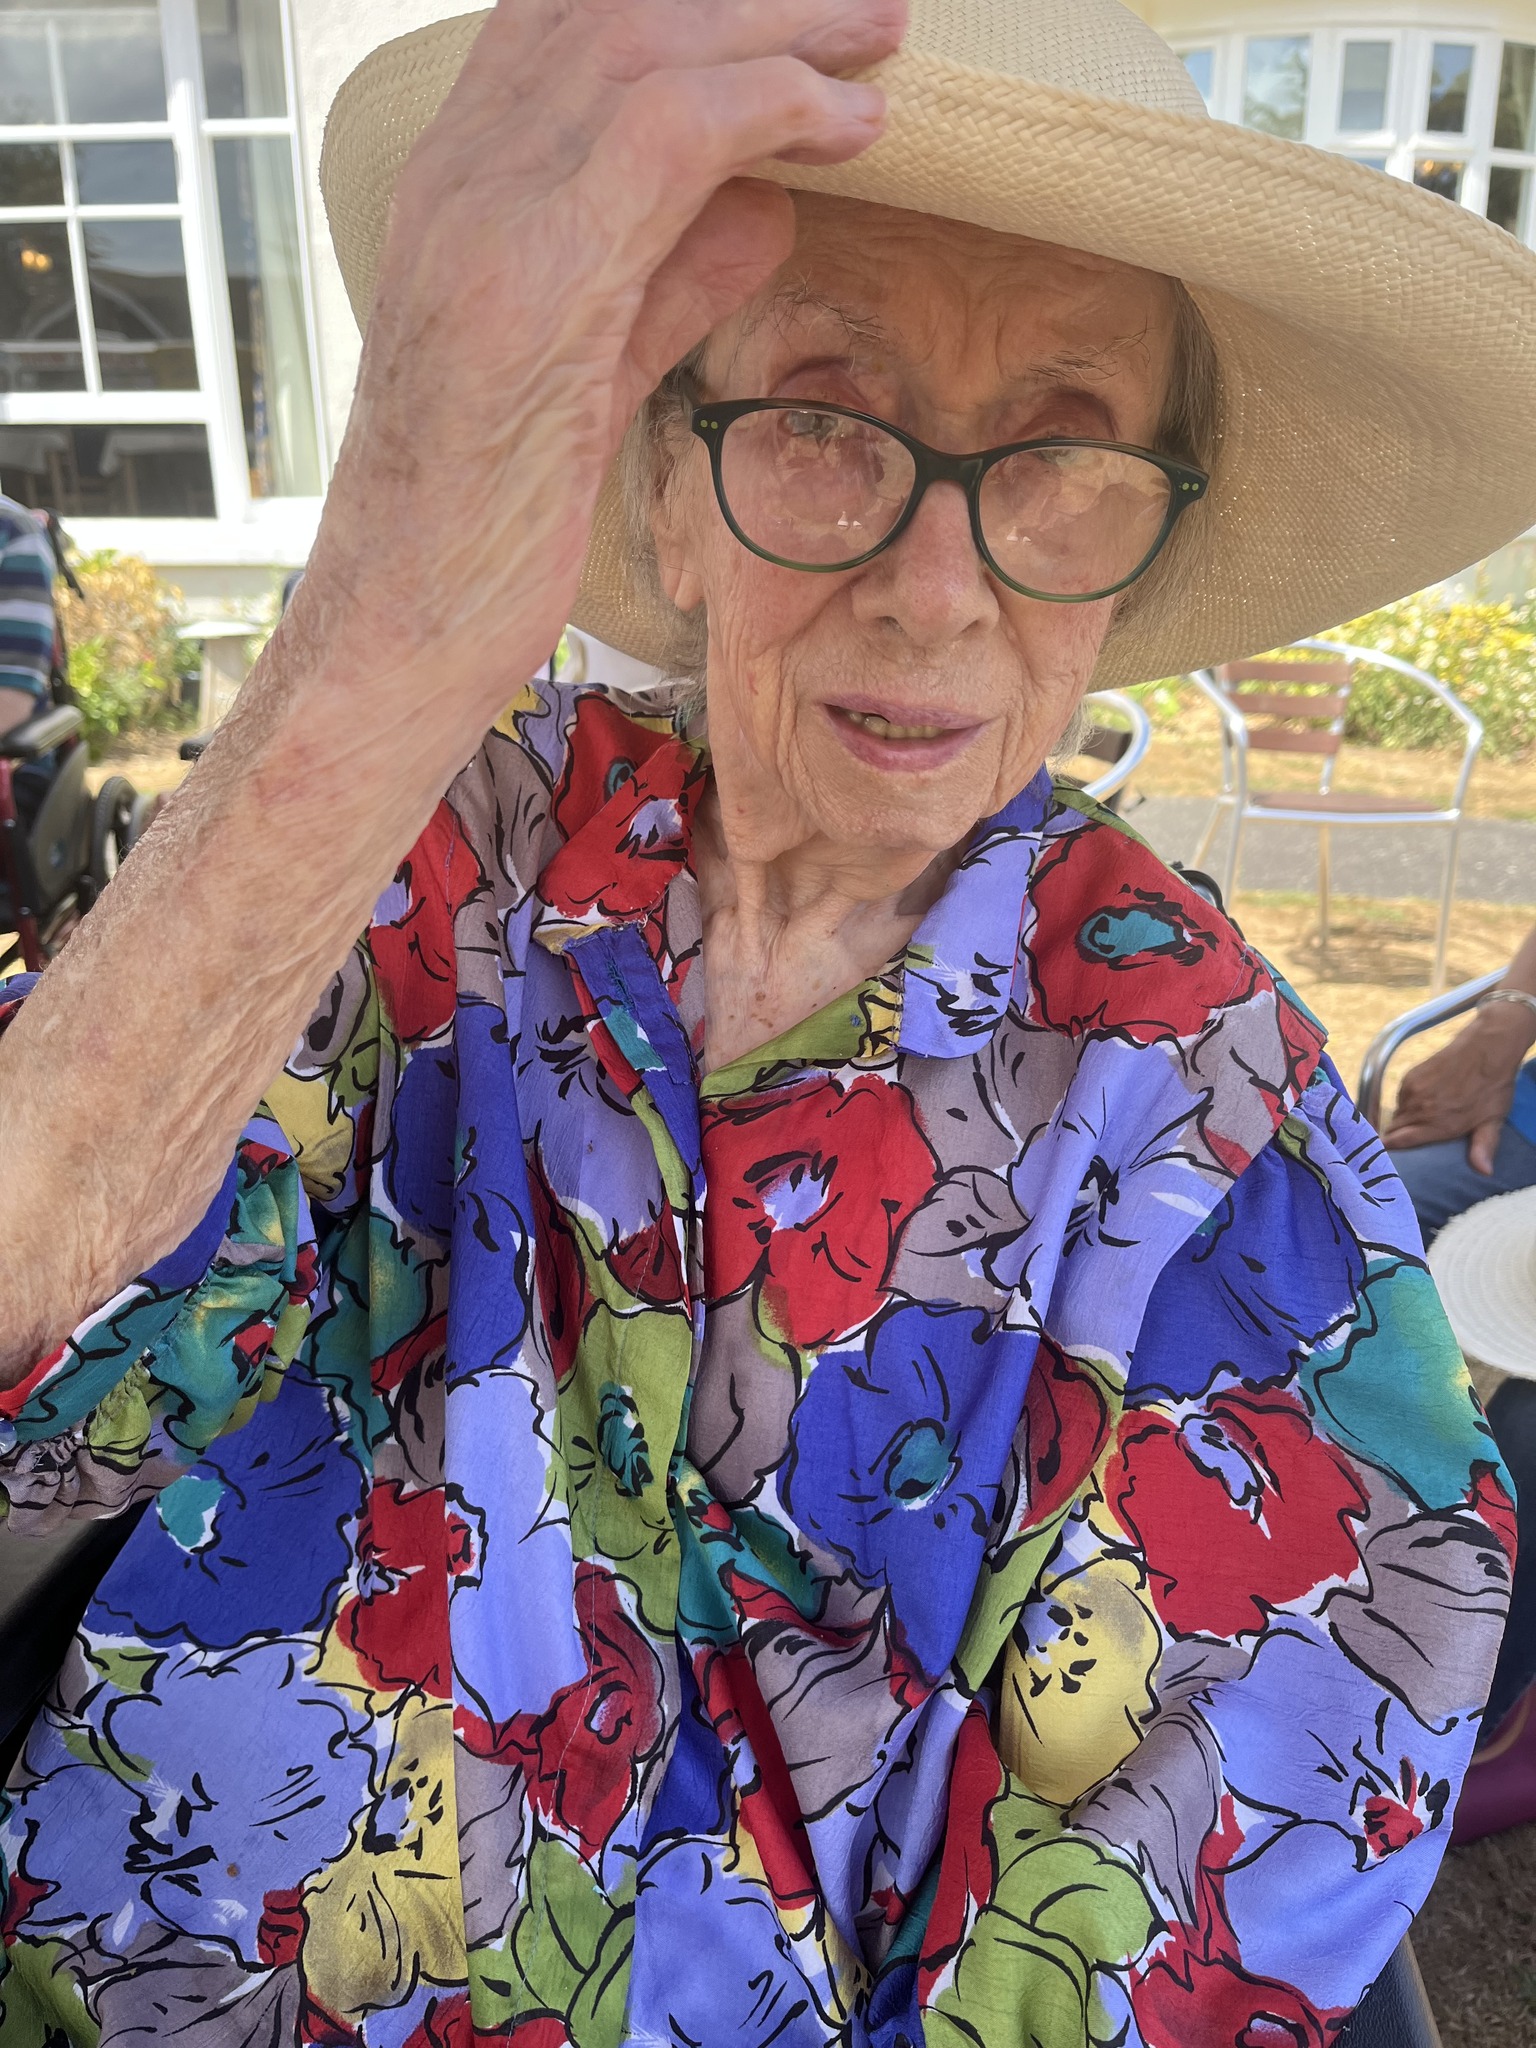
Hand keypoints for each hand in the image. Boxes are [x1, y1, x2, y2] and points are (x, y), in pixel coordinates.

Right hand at [302, 0, 902, 732]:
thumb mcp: (592, 376)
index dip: (684, 1)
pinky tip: (848, 127)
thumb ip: (667, 279)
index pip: (563, 20)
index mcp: (459, 188)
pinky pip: (670, 133)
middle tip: (869, 9)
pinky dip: (774, 106)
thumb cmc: (484, 527)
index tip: (793, 20)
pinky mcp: (533, 284)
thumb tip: (766, 205)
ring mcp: (484, 220)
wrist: (396, 632)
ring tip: (880, 44)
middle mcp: (459, 176)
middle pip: (613, 4)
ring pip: (645, 39)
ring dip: (782, 28)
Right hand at [1384, 1004, 1534, 1173]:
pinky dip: (1407, 1101)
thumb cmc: (1491, 1087)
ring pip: (1397, 1112)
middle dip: (1397, 1136)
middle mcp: (1420, 1109)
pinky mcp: (1410, 1076)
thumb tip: (1485, 1172)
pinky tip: (1423, 1100)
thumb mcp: (1492, 1120)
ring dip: (1404, 1118)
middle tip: (1406, 1140)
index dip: (1388, 1149)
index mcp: (1437, 1125)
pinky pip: (1400, 1096)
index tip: (1384, 1155)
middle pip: (1394, 1129)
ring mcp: (1412, 1091)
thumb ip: (1484, 1147)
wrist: (1486, 1049)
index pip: (1399, 1141)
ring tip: (1419, 1119)